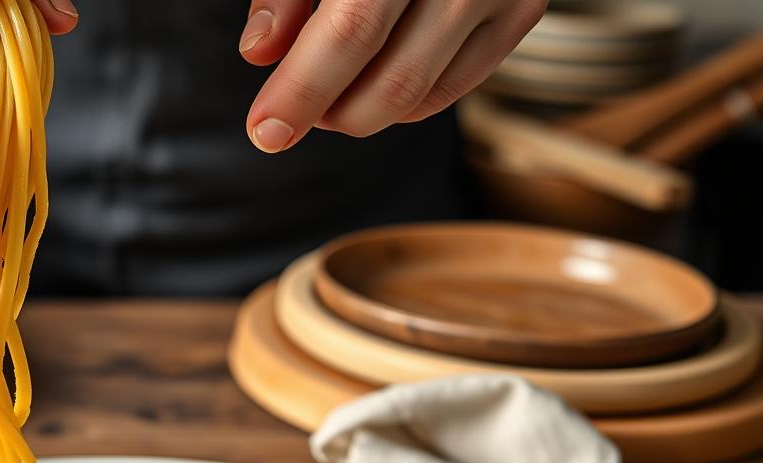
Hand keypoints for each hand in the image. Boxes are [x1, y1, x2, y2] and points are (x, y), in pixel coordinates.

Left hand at [240, 0, 546, 149]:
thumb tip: (260, 52)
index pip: (353, 29)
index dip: (303, 89)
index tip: (265, 131)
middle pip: (393, 78)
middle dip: (328, 113)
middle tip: (289, 115)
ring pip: (420, 95)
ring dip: (357, 113)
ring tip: (323, 94)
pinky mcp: (521, 10)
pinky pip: (448, 89)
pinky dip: (398, 102)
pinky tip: (367, 80)